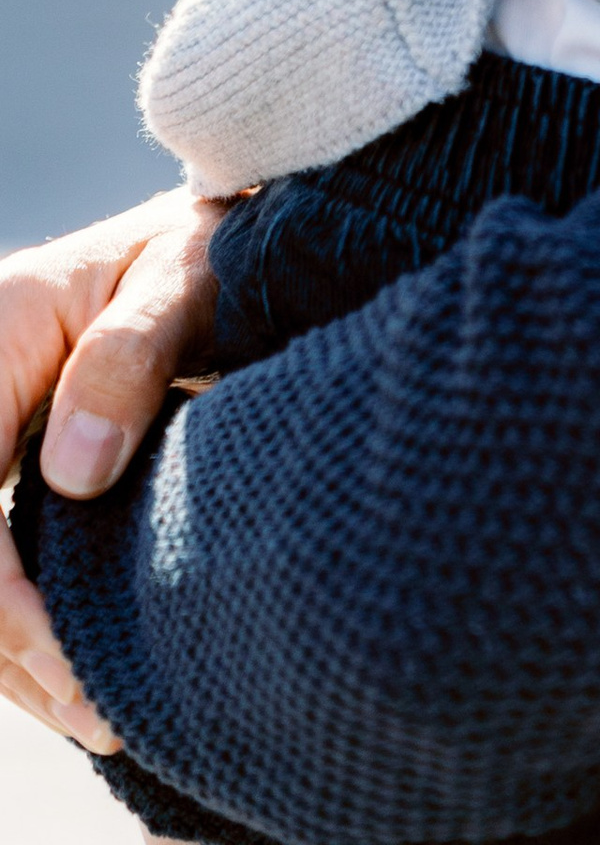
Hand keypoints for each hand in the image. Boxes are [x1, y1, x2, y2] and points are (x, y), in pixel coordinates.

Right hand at [0, 186, 225, 757]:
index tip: (70, 660)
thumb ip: (131, 357)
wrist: (221, 240)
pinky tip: (73, 677)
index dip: (1, 598)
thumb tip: (75, 471)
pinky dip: (22, 627)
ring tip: (95, 715)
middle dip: (7, 644)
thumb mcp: (185, 277)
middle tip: (93, 710)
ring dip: (12, 652)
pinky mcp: (6, 462)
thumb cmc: (211, 250)